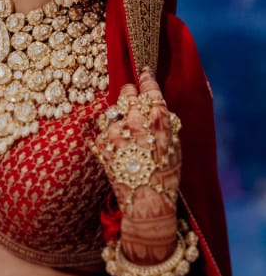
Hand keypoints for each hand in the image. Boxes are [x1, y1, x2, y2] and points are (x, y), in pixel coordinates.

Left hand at [94, 67, 180, 262]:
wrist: (146, 202)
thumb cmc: (166, 175)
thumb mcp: (175, 144)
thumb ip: (164, 122)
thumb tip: (157, 105)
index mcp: (156, 119)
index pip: (149, 88)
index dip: (146, 79)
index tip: (144, 73)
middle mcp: (133, 121)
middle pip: (126, 94)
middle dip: (130, 95)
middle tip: (133, 98)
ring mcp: (114, 132)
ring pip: (112, 109)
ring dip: (118, 113)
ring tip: (126, 126)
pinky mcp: (100, 143)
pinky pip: (102, 129)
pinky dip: (109, 132)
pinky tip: (118, 143)